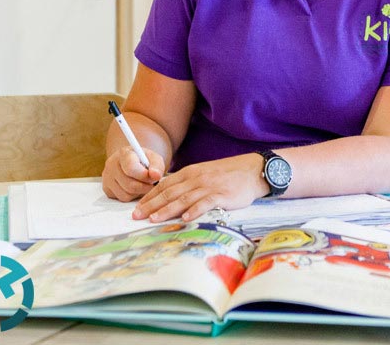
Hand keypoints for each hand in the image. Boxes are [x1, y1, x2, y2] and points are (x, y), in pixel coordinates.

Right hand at [102, 147, 165, 201]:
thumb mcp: (153, 158)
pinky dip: (131, 196)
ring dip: (138, 192)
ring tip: (142, 184)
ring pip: (126, 195)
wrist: (131, 162)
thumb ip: (157, 165)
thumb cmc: (143, 160)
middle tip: (152, 183)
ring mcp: (107, 178)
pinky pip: (122, 199)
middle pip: (130, 185)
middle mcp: (111, 165)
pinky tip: (134, 188)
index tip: (154, 177)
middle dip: (145, 186)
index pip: (131, 168)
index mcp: (124, 153)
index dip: (144, 176)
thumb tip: (156, 176)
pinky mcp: (106, 189)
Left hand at [132, 153, 268, 221]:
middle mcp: (196, 178)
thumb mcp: (205, 173)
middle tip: (137, 216)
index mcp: (190, 172)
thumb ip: (188, 183)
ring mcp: (209, 186)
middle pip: (169, 193)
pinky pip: (205, 203)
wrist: (253, 170)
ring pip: (183, 199)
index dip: (149, 197)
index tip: (137, 207)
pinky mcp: (222, 195)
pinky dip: (195, 210)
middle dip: (151, 205)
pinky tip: (186, 218)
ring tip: (154, 219)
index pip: (164, 185)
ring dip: (167, 209)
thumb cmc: (228, 174)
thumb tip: (171, 196)